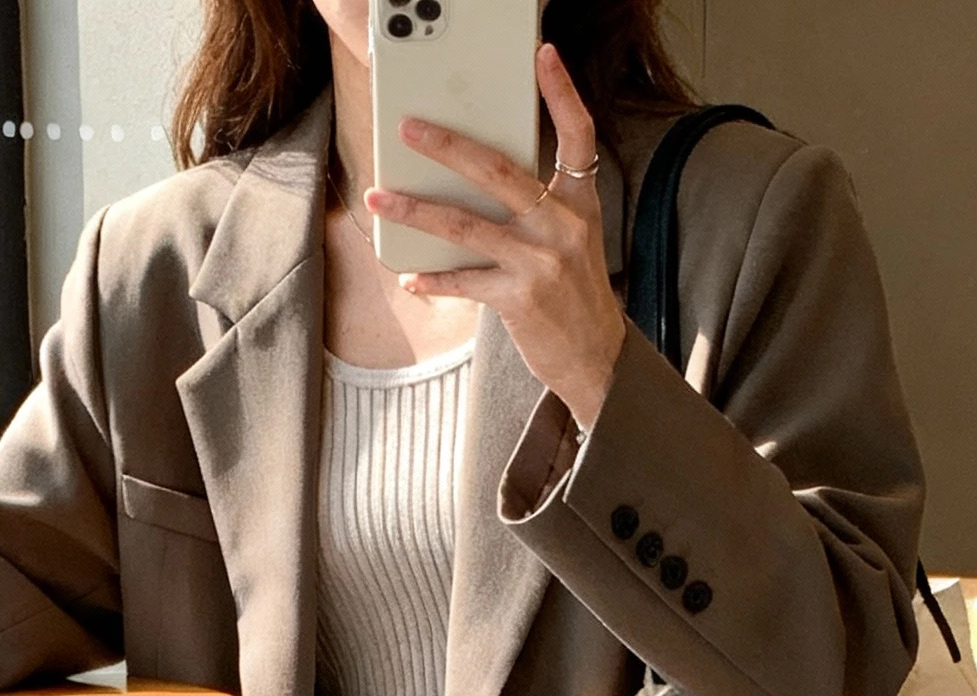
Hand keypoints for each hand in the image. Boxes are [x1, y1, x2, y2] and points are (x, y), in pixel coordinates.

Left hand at [363, 44, 626, 429]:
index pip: (576, 134)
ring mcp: (540, 261)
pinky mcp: (520, 298)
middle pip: (498, 172)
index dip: (562, 93)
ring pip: (466, 225)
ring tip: (381, 197)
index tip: (543, 56)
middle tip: (410, 129)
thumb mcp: (571, 240)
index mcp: (578, 202)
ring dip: (416, 210)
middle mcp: (562, 225)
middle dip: (448, 147)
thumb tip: (475, 182)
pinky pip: (465, 281)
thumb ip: (537, 207)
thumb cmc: (574, 296)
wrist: (595, 358)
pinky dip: (434, 279)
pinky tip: (410, 276)